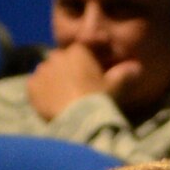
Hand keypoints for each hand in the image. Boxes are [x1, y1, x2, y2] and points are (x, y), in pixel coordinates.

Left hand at [26, 45, 145, 119]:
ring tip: (61, 98)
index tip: (89, 78)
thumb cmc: (99, 98)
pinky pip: (35, 86)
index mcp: (78, 51)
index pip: (79, 52)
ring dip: (53, 81)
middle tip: (75, 89)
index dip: (84, 65)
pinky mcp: (31, 86)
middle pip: (61, 61)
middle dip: (66, 71)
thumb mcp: (115, 86)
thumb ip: (125, 74)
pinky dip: (40, 92)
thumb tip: (138, 67)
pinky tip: (49, 103)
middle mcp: (57, 56)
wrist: (78, 118)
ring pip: (47, 72)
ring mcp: (42, 70)